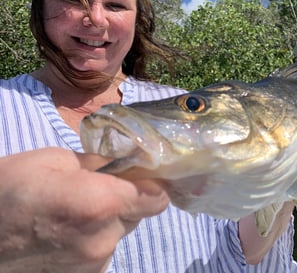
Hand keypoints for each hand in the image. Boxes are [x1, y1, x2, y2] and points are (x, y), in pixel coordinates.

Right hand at [0, 147, 168, 272]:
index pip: (156, 197)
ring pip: (119, 233)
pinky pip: (102, 251)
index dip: (151, 183)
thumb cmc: (7, 191)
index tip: (140, 174)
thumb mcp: (53, 160)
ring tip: (73, 213)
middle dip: (126, 199)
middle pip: (139, 214)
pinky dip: (93, 239)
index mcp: (101, 204)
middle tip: (97, 187)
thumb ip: (99, 163)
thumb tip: (125, 163)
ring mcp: (93, 266)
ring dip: (108, 221)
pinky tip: (64, 233)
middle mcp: (104, 240)